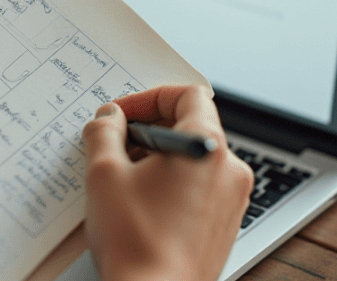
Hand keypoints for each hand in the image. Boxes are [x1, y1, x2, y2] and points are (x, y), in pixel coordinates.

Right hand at [83, 85, 253, 280]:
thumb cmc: (136, 242)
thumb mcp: (104, 174)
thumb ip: (104, 133)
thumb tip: (108, 118)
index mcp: (207, 147)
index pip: (188, 94)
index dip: (149, 97)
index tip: (123, 115)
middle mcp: (229, 170)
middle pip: (192, 125)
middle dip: (149, 129)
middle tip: (115, 146)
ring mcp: (232, 200)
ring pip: (194, 158)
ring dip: (158, 158)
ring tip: (123, 179)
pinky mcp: (225, 224)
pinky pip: (200, 187)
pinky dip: (171, 183)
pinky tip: (140, 204)